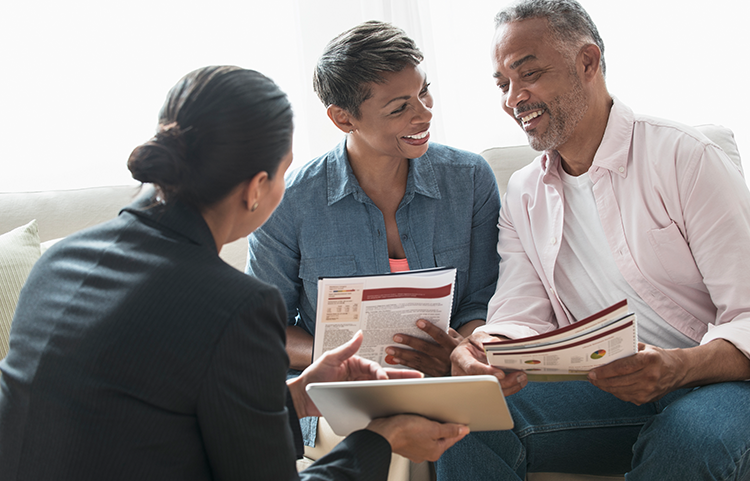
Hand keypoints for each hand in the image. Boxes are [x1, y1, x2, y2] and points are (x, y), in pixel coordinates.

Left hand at [288, 331, 421, 417]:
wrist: (303, 396)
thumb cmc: (314, 375)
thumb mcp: (330, 359)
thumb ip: (347, 348)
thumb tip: (360, 333)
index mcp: (356, 363)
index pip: (374, 367)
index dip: (381, 373)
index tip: (385, 379)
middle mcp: (360, 375)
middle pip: (384, 375)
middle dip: (402, 375)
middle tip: (419, 376)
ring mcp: (360, 387)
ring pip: (382, 387)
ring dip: (397, 387)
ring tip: (413, 389)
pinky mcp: (357, 399)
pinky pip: (374, 398)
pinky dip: (385, 400)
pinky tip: (396, 403)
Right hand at [366, 415, 469, 462]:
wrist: (383, 433)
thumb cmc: (405, 431)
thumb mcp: (432, 428)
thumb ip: (449, 429)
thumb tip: (463, 431)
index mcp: (435, 451)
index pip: (452, 439)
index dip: (458, 429)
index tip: (463, 423)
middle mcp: (425, 453)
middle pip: (440, 438)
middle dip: (443, 427)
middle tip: (446, 417)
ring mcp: (415, 449)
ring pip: (428, 436)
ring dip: (430, 427)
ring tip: (429, 417)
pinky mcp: (405, 443)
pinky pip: (417, 435)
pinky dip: (418, 428)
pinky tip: (416, 420)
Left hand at [384, 320, 461, 375]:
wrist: (466, 367)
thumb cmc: (457, 347)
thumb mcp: (456, 337)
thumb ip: (444, 329)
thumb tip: (428, 318)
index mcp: (452, 345)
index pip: (440, 335)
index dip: (429, 329)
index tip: (418, 321)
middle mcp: (445, 357)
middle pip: (425, 348)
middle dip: (409, 341)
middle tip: (395, 336)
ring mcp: (439, 367)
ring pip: (418, 359)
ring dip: (402, 354)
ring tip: (389, 349)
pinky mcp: (433, 374)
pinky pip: (417, 367)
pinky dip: (405, 363)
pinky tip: (395, 358)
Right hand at [451, 331, 526, 396]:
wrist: (471, 352)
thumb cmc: (473, 344)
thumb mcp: (478, 337)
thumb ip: (486, 339)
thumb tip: (496, 343)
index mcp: (459, 357)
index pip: (471, 367)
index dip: (486, 371)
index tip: (501, 374)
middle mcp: (461, 372)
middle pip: (482, 382)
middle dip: (503, 381)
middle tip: (520, 375)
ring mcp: (469, 383)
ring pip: (489, 391)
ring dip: (509, 387)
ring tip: (522, 378)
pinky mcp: (478, 390)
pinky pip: (493, 393)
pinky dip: (508, 389)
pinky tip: (518, 383)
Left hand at [588, 343, 684, 404]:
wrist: (677, 371)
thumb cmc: (656, 357)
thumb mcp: (644, 347)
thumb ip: (626, 350)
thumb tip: (603, 353)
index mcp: (650, 360)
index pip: (622, 367)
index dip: (605, 371)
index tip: (593, 372)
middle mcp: (650, 376)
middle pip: (618, 381)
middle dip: (601, 380)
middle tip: (590, 377)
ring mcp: (649, 390)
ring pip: (619, 391)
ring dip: (605, 387)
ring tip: (596, 381)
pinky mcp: (646, 399)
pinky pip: (624, 396)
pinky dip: (614, 391)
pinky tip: (608, 385)